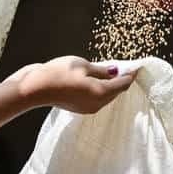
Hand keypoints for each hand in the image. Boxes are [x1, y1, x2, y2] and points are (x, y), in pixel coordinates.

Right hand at [17, 56, 135, 113]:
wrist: (35, 88)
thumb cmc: (59, 73)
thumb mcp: (83, 65)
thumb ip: (101, 70)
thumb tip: (114, 72)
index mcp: (101, 93)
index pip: (123, 84)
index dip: (130, 74)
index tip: (136, 66)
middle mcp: (97, 104)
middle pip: (115, 92)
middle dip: (120, 80)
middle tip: (123, 67)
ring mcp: (88, 108)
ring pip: (106, 96)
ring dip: (109, 85)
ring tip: (109, 71)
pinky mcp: (78, 107)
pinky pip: (95, 98)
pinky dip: (99, 89)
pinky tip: (95, 79)